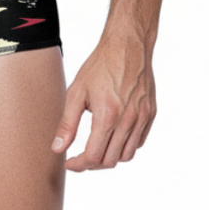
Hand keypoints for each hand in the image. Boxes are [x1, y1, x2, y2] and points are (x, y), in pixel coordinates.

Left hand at [51, 33, 155, 169]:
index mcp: (108, 115)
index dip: (79, 165)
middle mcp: (128, 120)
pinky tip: (114, 136)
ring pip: (127, 155)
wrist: (127, 44)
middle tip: (80, 156)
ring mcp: (142, 118)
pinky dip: (126, 146)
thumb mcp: (77, 91)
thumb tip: (57, 148)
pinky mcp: (150, 114)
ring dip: (110, 157)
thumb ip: (67, 123)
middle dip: (92, 164)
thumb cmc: (100, 65)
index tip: (69, 162)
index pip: (93, 157)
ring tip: (96, 147)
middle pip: (110, 161)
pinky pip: (139, 142)